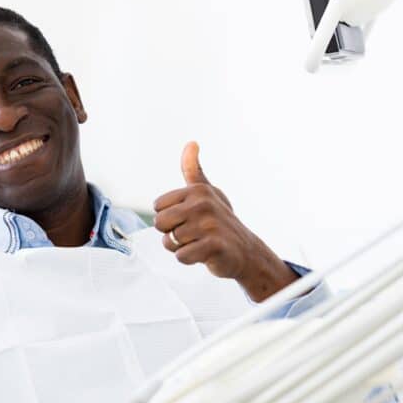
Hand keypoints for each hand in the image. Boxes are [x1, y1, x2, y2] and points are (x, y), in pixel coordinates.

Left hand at [153, 142, 297, 301]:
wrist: (245, 251)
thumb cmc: (220, 221)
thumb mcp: (207, 192)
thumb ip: (193, 170)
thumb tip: (191, 143)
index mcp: (197, 190)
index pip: (158, 207)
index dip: (169, 218)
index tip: (188, 219)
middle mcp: (203, 204)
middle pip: (160, 223)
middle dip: (171, 234)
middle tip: (192, 234)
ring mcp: (209, 225)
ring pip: (169, 242)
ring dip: (181, 248)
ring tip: (199, 243)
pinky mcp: (214, 246)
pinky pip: (181, 256)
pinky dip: (188, 259)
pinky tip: (204, 254)